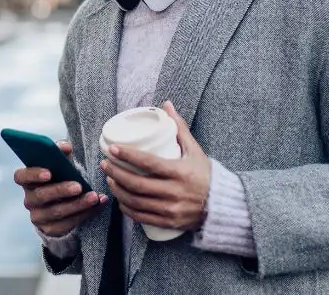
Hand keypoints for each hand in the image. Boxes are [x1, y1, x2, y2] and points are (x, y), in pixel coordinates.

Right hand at [14, 140, 108, 237]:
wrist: (63, 205)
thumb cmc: (60, 179)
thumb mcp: (60, 165)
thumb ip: (60, 153)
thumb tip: (65, 147)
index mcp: (28, 181)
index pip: (21, 176)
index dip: (33, 174)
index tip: (49, 173)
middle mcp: (30, 199)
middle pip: (41, 195)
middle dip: (61, 190)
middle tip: (79, 186)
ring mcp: (38, 216)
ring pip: (57, 212)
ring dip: (78, 204)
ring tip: (94, 197)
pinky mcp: (51, 229)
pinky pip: (68, 223)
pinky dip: (85, 213)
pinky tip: (98, 204)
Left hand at [101, 101, 211, 232]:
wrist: (222, 205)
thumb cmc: (206, 175)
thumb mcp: (194, 150)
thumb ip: (179, 128)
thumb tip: (166, 105)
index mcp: (180, 172)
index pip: (148, 163)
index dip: (127, 156)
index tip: (113, 149)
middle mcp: (174, 192)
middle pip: (136, 184)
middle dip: (116, 173)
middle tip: (106, 164)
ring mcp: (170, 209)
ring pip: (135, 201)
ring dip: (118, 190)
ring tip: (109, 179)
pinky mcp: (168, 222)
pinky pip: (141, 217)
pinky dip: (127, 209)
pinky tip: (120, 200)